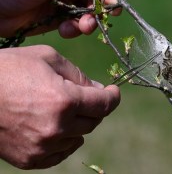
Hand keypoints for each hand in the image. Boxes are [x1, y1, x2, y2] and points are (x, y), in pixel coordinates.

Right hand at [0, 45, 119, 168]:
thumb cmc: (10, 68)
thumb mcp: (48, 58)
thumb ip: (78, 75)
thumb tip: (98, 90)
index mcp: (64, 100)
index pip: (104, 104)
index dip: (113, 97)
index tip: (113, 92)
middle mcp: (56, 128)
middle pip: (94, 121)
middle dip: (96, 107)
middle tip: (87, 96)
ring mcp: (42, 147)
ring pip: (79, 136)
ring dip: (80, 122)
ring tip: (66, 108)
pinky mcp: (30, 159)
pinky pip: (62, 152)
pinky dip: (66, 138)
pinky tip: (58, 125)